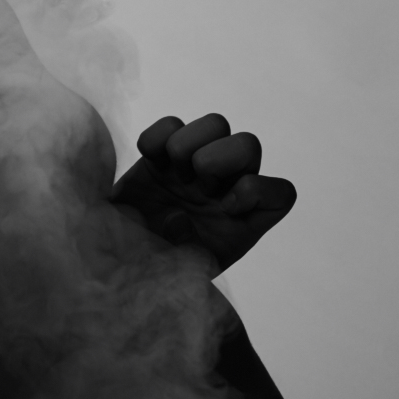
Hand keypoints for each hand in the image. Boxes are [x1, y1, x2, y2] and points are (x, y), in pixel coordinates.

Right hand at [109, 113, 296, 273]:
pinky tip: (150, 161)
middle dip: (221, 158)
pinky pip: (170, 125)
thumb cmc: (157, 271)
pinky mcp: (161, 155)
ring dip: (191, 144)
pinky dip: (157, 138)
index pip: (281, 193)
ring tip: (173, 173)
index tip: (225, 208)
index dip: (258, 191)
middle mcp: (224, 188)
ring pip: (216, 124)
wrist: (118, 259)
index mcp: (242, 221)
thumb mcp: (179, 274)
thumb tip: (178, 216)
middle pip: (249, 145)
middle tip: (194, 184)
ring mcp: (193, 167)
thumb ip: (187, 249)